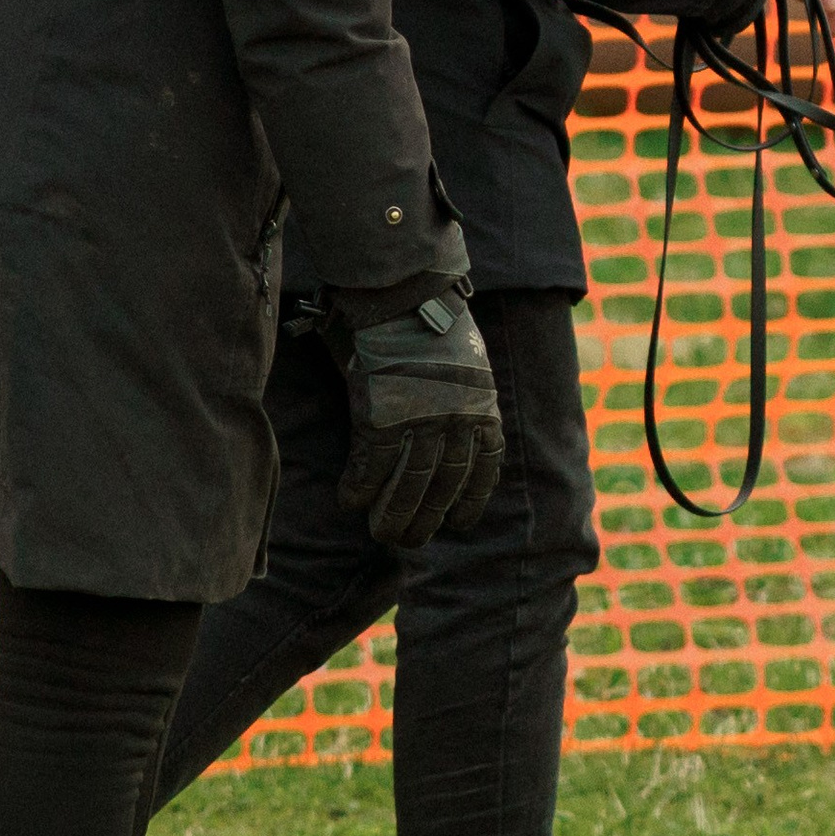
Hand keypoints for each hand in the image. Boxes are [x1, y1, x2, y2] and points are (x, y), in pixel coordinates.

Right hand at [327, 287, 505, 546]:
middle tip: (410, 540)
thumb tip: (448, 422)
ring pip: (409, 485)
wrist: (406, 294)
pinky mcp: (383, 416)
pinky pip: (372, 465)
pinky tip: (350, 501)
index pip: (484, 469)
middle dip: (427, 519)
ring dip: (393, 514)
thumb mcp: (468, 362)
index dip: (471, 501)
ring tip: (381, 533)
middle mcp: (457, 422)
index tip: (460, 524)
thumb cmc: (433, 320)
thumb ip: (461, 396)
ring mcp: (420, 421)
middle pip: (444, 486)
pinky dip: (360, 486)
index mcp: (483, 409)